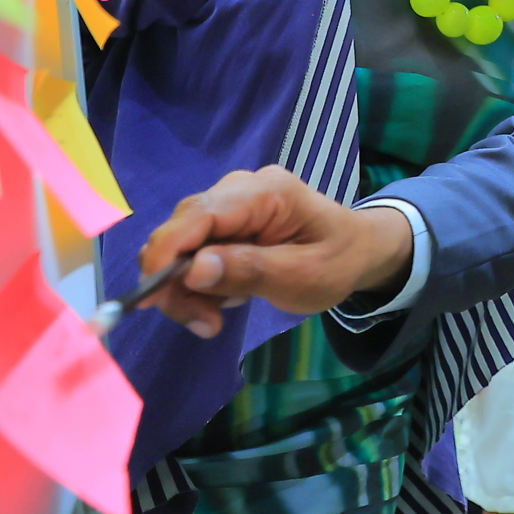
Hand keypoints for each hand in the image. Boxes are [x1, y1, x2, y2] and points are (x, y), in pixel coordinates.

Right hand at [137, 165, 416, 338]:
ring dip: (187, 288)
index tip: (154, 299)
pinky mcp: (225, 222)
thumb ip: (249, 270)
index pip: (198, 214)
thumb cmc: (337, 261)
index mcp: (265, 191)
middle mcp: (239, 188)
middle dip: (178, 282)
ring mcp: (230, 203)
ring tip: (217, 318)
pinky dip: (198, 282)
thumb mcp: (302, 276)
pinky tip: (227, 297)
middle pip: (181, 230)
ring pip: (180, 243)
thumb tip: (194, 270)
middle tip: (205, 324)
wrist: (359, 250)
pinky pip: (193, 250)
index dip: (166, 253)